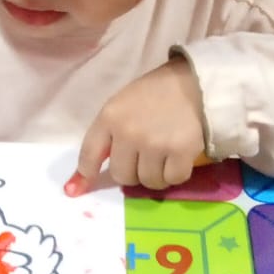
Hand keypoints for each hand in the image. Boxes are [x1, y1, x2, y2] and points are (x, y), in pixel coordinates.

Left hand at [69, 58, 204, 192]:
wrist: (197, 82)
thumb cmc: (157, 93)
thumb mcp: (123, 105)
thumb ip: (108, 135)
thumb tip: (82, 179)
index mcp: (110, 116)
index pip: (89, 154)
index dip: (84, 175)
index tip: (76, 191)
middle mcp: (128, 132)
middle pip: (122, 175)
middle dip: (133, 172)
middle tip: (145, 159)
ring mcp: (154, 143)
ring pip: (148, 181)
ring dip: (156, 175)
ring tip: (164, 156)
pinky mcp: (180, 152)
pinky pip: (172, 179)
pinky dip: (176, 174)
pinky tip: (179, 157)